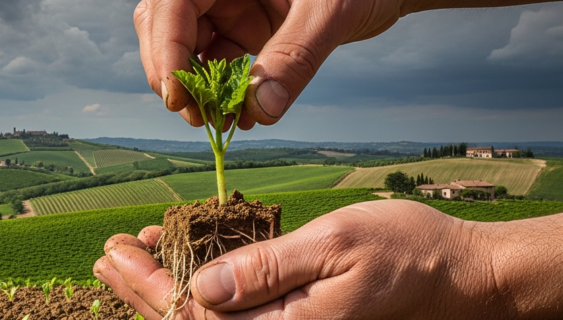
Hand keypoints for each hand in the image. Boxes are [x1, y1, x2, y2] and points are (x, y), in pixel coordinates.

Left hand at [94, 200, 501, 318]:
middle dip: (143, 291)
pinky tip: (184, 267)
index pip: (194, 315)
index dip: (147, 285)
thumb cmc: (405, 253)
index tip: (115, 252)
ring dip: (165, 291)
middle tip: (106, 255)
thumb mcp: (334, 246)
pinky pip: (236, 312)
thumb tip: (201, 287)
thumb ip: (267, 268)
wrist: (457, 275)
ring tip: (128, 260)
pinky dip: (201, 289)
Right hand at [133, 0, 407, 128]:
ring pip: (190, 50)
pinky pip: (221, 63)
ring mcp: (230, 5)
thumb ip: (295, 56)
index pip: (171, 5)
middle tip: (198, 117)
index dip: (166, 49)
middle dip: (175, 74)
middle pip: (167, 28)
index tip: (178, 96)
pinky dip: (227, 93)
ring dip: (201, 91)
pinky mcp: (246, 27)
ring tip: (224, 122)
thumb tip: (260, 111)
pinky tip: (244, 117)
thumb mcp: (330, 12)